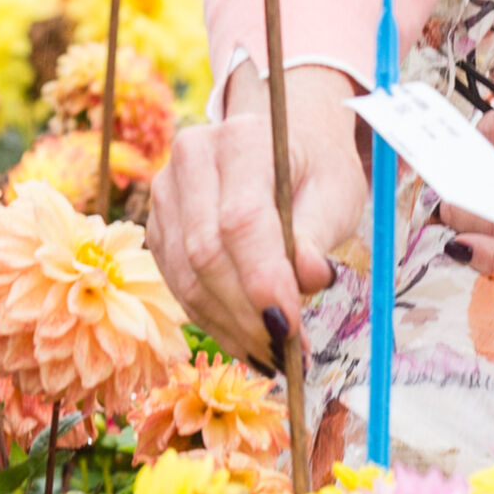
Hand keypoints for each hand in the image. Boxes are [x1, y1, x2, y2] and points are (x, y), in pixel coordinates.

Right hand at [145, 64, 368, 366]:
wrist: (277, 147)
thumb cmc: (312, 171)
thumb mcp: (335, 193)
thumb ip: (318, 234)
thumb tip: (310, 278)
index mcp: (241, 139)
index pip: (242, 219)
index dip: (263, 279)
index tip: (291, 327)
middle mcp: (192, 158)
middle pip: (206, 252)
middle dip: (246, 313)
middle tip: (285, 352)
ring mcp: (166, 191)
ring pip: (186, 276)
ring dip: (229, 325)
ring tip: (270, 354)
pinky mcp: (157, 226)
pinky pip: (177, 284)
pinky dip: (212, 320)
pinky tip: (245, 339)